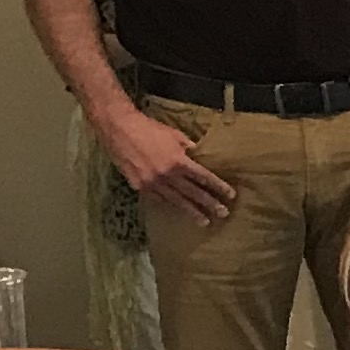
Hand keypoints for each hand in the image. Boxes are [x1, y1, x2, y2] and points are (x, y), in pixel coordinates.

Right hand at [100, 101, 235, 222]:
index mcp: (178, 161)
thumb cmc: (148, 128)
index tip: (230, 195)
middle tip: (224, 213)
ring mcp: (152, 182)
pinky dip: (170, 205)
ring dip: (191, 211)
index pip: (204, 177)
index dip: (218, 187)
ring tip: (205, 221)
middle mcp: (167, 175)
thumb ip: (188, 147)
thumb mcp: (174, 135)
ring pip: (176, 201)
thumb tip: (198, 155)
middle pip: (193, 193)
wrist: (118, 128)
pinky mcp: (138, 185)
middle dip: (210, 203)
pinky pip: (158, 199)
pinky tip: (178, 211)